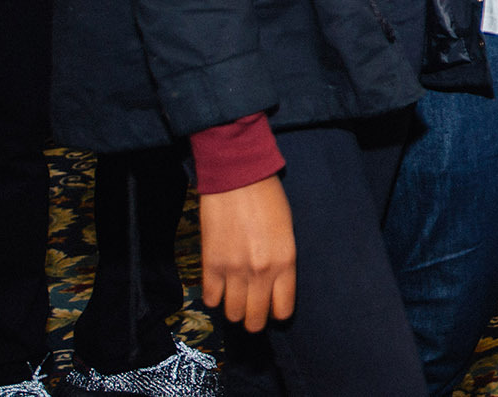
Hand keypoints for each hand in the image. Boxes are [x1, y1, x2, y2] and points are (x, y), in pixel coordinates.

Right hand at [199, 175, 296, 331]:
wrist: (238, 177)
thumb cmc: (268, 199)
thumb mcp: (287, 231)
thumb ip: (282, 262)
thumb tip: (273, 287)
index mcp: (286, 262)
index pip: (283, 310)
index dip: (277, 313)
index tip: (272, 308)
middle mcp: (261, 271)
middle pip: (255, 319)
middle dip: (254, 319)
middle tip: (252, 309)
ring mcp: (234, 270)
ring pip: (232, 313)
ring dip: (234, 308)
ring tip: (236, 296)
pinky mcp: (210, 263)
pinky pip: (210, 298)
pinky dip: (214, 297)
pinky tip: (219, 286)